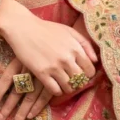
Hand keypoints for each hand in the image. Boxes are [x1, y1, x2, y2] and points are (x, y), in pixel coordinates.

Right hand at [0, 0, 97, 119]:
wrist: (23, 28)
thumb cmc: (46, 28)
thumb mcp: (68, 31)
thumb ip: (85, 44)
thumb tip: (95, 60)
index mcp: (75, 48)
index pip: (90, 70)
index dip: (87, 75)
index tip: (81, 74)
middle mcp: (67, 59)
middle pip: (80, 80)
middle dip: (78, 82)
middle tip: (72, 80)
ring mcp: (54, 67)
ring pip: (68, 87)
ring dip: (68, 88)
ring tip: (63, 84)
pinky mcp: (41, 73)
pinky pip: (55, 90)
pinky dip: (57, 91)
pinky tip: (54, 86)